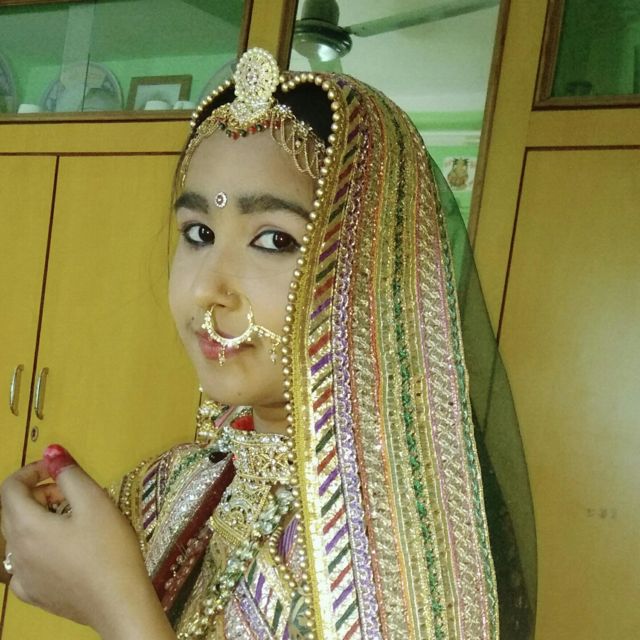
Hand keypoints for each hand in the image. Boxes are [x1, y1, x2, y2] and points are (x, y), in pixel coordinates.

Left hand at [0, 446, 174, 638]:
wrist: (119, 602)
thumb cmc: (109, 548)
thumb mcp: (94, 502)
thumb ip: (69, 473)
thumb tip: (51, 451)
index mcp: (27, 526)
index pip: (10, 488)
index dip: (32, 470)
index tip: (58, 468)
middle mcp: (15, 551)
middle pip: (12, 511)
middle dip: (38, 493)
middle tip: (71, 491)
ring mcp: (22, 577)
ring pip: (18, 537)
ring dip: (38, 519)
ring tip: (74, 519)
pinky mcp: (34, 594)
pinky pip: (24, 564)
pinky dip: (38, 548)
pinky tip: (62, 551)